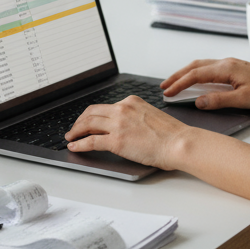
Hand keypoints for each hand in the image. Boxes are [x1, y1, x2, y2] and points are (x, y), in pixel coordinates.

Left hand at [64, 96, 191, 168]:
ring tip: (70, 137)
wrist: (179, 143)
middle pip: (92, 112)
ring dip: (76, 131)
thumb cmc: (172, 134)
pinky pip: (91, 141)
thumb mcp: (151, 116)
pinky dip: (79, 144)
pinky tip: (74, 147)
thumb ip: (136, 117)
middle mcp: (122, 109)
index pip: (105, 106)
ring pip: (88, 124)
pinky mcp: (116, 140)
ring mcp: (118, 124)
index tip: (87, 121)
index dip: (92, 115)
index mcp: (132, 102)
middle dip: (80, 121)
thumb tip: (126, 127)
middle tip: (74, 128)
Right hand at [161, 58, 249, 110]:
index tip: (167, 92)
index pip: (195, 75)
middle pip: (194, 66)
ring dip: (186, 73)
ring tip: (175, 83)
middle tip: (164, 86)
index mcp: (226, 68)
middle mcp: (226, 63)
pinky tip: (196, 80)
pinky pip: (210, 68)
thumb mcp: (243, 100)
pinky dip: (197, 73)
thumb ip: (219, 100)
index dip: (179, 84)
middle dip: (177, 76)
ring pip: (201, 65)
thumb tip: (198, 102)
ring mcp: (230, 64)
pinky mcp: (235, 68)